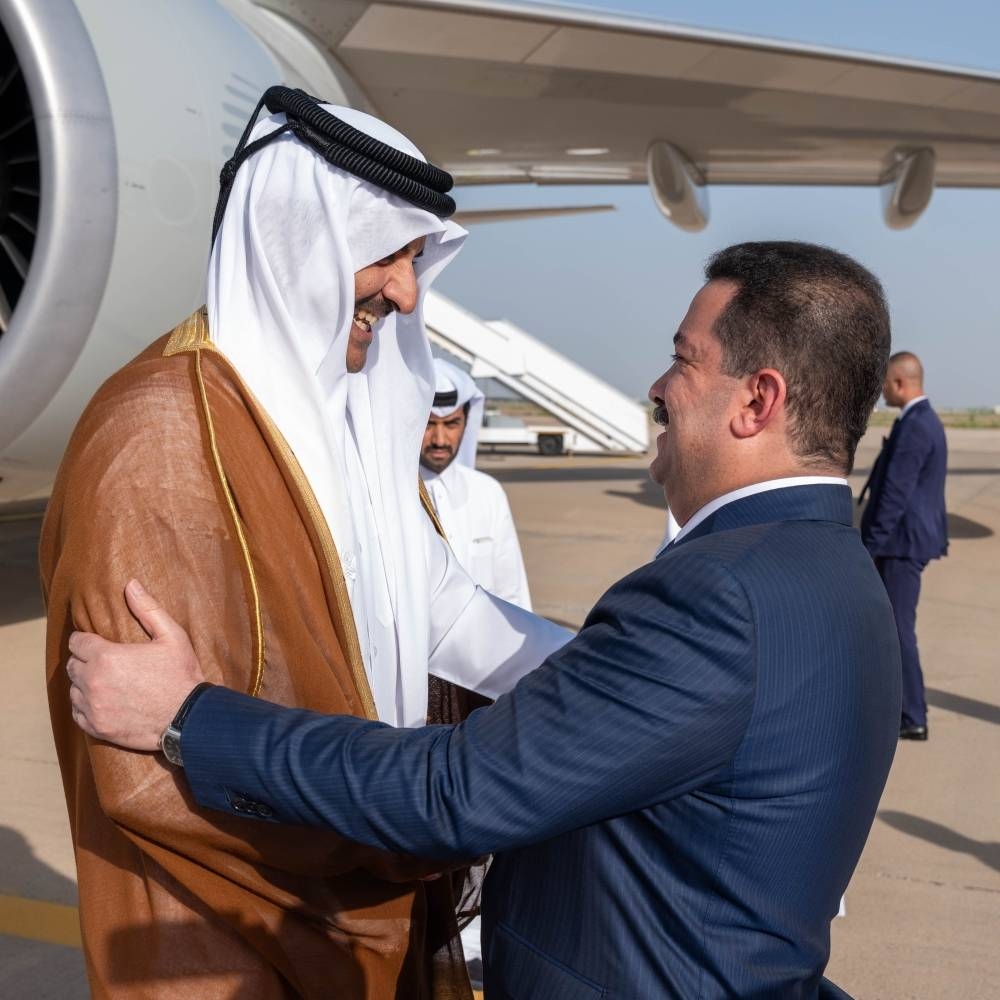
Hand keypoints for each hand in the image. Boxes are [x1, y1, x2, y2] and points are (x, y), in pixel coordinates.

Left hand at [67, 579, 205, 750]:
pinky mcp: (96, 727)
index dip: (87, 640)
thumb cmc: (181, 674)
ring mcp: (92, 707)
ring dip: (84, 684)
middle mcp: (93, 681)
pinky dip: (86, 706)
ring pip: (73, 689)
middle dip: (85, 661)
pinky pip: (77, 713)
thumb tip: (130, 584)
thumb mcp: (172, 636)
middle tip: (105, 662)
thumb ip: (148, 609)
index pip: (76, 642)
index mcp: (106, 656)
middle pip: (72, 665)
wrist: (188, 718)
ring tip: (105, 682)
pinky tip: (104, 702)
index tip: (98, 643)